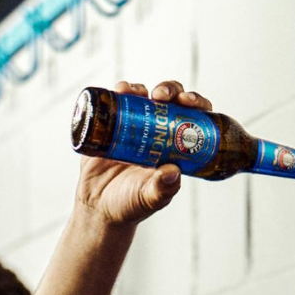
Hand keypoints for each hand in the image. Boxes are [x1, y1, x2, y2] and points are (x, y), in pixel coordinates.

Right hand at [73, 80, 213, 225]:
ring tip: (136, 92)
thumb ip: (162, 189)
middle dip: (170, 90)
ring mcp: (133, 126)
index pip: (192, 118)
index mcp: (174, 148)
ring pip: (143, 96)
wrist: (98, 207)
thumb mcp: (149, 199)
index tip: (190, 103)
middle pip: (170, 101)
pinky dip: (119, 91)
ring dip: (142, 88)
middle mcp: (156, 132)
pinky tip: (119, 90)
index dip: (196, 104)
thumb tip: (173, 171)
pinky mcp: (111, 125)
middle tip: (161, 96)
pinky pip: (116, 102)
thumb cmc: (130, 205)